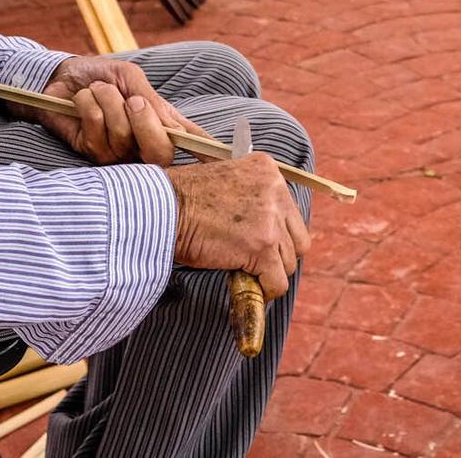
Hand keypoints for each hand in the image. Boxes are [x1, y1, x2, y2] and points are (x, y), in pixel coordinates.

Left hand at [19, 56, 209, 166]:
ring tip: (97, 90)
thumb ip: (151, 100)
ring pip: (125, 136)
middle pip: (161, 154)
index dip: (209, 152)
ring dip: (108, 101)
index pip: (190, 141)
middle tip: (132, 100)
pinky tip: (82, 101)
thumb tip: (171, 128)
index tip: (231, 160)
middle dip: (147, 124)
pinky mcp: (90, 153)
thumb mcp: (130, 78)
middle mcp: (142, 142)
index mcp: (160, 122)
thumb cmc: (100, 76)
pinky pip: (97, 131)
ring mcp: (117, 152)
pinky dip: (89, 105)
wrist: (60, 77)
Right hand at [167, 153, 309, 298]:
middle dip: (279, 254)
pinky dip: (263, 291)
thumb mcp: (226, 180)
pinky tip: (244, 284)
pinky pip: (277, 282)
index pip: (290, 211)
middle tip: (254, 261)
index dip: (276, 233)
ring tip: (242, 270)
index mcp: (267, 169)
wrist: (163, 208)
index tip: (258, 243)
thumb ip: (252, 196)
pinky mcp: (262, 246)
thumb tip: (269, 227)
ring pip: (288, 263)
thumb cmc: (182, 198)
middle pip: (298, 238)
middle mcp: (275, 190)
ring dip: (267, 272)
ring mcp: (271, 219)